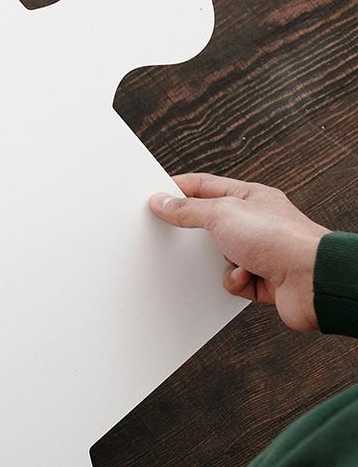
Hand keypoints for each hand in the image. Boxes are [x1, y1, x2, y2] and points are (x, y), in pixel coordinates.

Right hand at [149, 173, 329, 330]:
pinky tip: (248, 276)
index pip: (204, 186)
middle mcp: (255, 222)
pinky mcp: (260, 278)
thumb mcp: (223, 214)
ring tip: (230, 258)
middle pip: (209, 222)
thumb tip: (163, 202)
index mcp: (250, 197)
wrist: (311, 279)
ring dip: (218, 262)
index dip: (178, 189)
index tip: (155, 196)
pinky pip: (231, 280)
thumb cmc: (282, 239)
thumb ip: (188, 209)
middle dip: (194, 231)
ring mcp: (259, 250)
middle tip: (177, 231)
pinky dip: (234, 280)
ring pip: (217, 255)